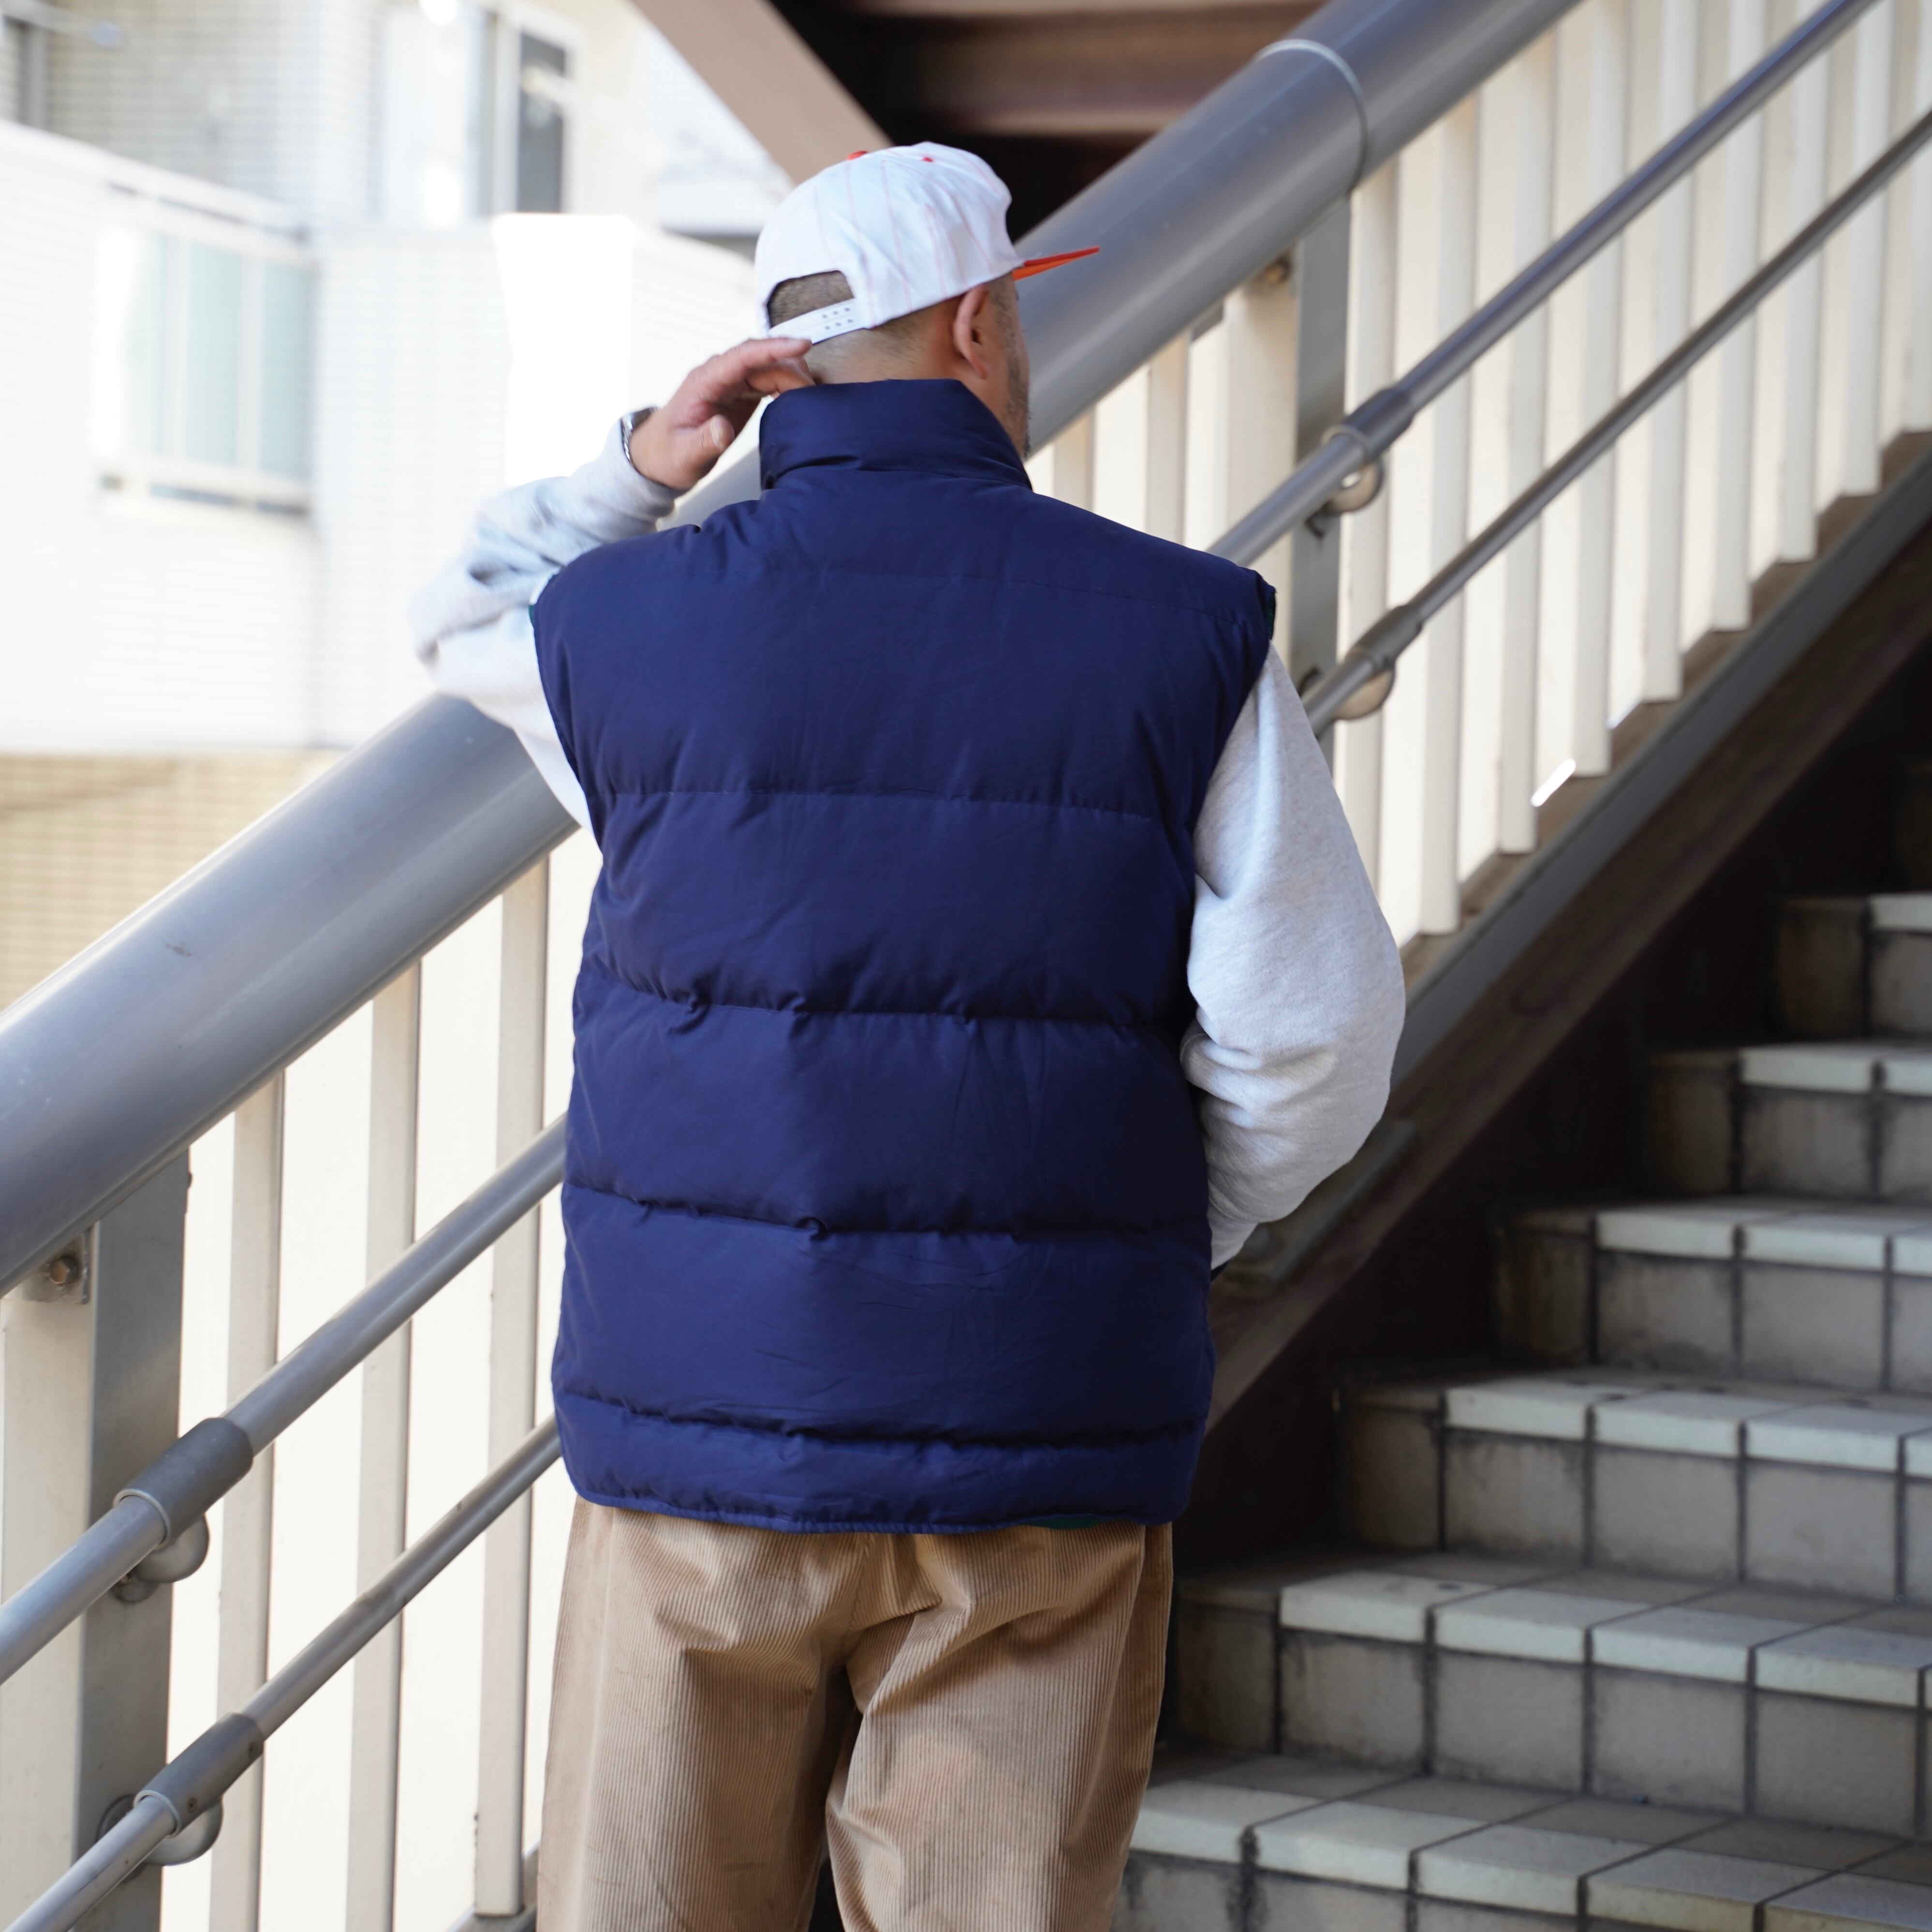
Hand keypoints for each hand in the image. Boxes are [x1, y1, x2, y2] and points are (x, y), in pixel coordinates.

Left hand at [629, 337, 814, 491]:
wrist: (658, 457)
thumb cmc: (667, 454)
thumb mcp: (684, 454)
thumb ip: (705, 441)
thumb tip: (723, 428)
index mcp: (703, 382)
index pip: (742, 356)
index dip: (773, 348)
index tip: (801, 344)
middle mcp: (717, 376)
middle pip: (761, 360)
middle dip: (790, 368)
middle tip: (813, 392)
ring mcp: (729, 383)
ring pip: (766, 368)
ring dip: (790, 376)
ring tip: (811, 395)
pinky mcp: (739, 393)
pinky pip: (766, 380)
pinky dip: (785, 385)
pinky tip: (798, 397)